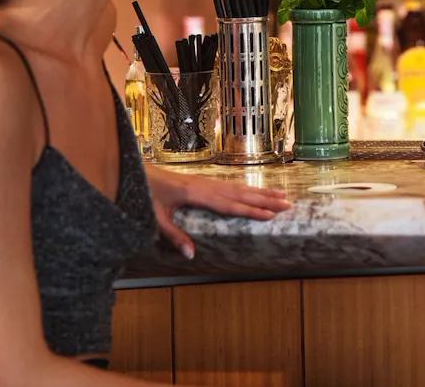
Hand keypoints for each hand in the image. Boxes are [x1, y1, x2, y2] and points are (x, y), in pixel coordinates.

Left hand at [146, 166, 290, 259]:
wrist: (137, 170)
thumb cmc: (145, 192)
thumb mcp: (156, 217)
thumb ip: (174, 236)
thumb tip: (192, 254)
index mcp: (196, 194)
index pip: (229, 205)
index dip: (250, 210)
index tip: (270, 215)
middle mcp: (205, 185)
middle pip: (241, 193)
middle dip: (265, 199)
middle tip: (287, 204)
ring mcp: (205, 180)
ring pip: (238, 186)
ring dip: (260, 191)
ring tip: (280, 194)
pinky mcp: (203, 180)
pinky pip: (230, 184)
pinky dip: (247, 188)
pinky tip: (255, 190)